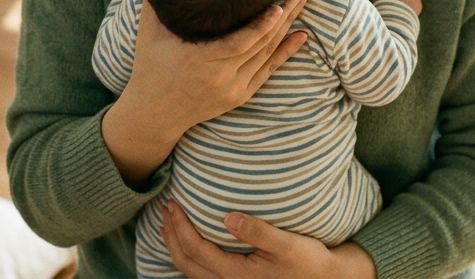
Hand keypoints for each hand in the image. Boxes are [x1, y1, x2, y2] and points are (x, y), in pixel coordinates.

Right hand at [101, 0, 311, 185]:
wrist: (153, 113)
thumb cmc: (150, 66)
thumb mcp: (149, 33)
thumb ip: (154, 0)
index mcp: (197, 60)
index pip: (237, 43)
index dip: (260, 26)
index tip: (278, 5)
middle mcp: (219, 78)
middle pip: (260, 45)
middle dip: (284, 15)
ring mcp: (232, 90)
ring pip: (267, 56)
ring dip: (288, 28)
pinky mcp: (240, 96)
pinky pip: (267, 72)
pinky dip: (285, 53)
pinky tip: (301, 35)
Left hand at [160, 201, 375, 278]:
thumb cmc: (309, 262)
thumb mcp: (288, 244)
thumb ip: (258, 231)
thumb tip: (227, 216)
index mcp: (236, 275)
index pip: (196, 250)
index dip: (180, 227)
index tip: (172, 203)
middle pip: (186, 263)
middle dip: (171, 235)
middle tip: (165, 208)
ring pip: (190, 271)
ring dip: (175, 246)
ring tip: (169, 223)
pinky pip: (201, 273)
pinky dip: (188, 255)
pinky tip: (190, 241)